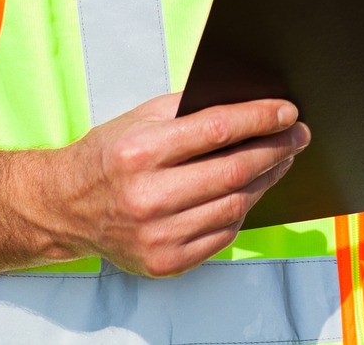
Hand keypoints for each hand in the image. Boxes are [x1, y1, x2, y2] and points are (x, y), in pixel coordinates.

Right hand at [33, 94, 308, 276]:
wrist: (66, 208)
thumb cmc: (108, 157)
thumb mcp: (140, 118)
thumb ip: (189, 109)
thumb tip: (248, 102)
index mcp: (140, 153)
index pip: (218, 130)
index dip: (260, 119)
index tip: (288, 112)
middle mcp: (148, 197)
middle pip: (234, 171)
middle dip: (275, 149)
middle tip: (297, 136)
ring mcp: (157, 235)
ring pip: (235, 205)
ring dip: (265, 180)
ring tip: (279, 161)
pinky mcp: (165, 261)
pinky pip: (222, 235)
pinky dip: (241, 210)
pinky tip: (248, 191)